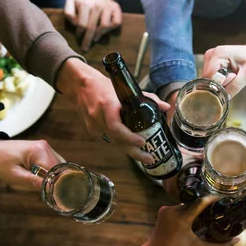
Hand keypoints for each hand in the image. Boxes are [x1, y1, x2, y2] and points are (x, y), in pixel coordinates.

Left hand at [0, 139, 64, 189]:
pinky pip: (52, 163)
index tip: (55, 196)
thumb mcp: (15, 176)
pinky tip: (43, 179)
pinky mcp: (42, 150)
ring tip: (45, 186)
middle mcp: (45, 147)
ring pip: (58, 166)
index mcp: (39, 151)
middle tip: (49, 193)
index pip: (56, 171)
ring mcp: (44, 147)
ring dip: (53, 176)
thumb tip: (52, 189)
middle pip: (60, 168)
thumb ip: (34, 182)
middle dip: (56, 180)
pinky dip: (50, 172)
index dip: (57, 184)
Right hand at [56, 59, 170, 163]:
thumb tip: (166, 106)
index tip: (142, 142)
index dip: (129, 137)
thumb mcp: (126, 88)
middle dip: (135, 153)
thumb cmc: (105, 85)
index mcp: (107, 105)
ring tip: (145, 156)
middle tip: (150, 159)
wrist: (80, 86)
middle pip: (117, 141)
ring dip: (130, 149)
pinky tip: (131, 146)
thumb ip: (147, 97)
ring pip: (115, 142)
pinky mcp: (91, 130)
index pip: (116, 127)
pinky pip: (109, 138)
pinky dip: (120, 141)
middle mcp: (98, 117)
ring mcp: (93, 125)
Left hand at [64, 0, 121, 50]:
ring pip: (104, 26)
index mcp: (84, 2)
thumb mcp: (71, 3)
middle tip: (85, 48)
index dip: (79, 33)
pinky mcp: (116, 8)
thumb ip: (68, 12)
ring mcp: (108, 5)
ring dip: (98, 34)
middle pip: (92, 27)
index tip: (78, 37)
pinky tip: (104, 30)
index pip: (82, 24)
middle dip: (87, 40)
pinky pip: (116, 23)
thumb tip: (74, 23)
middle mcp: (97, 3)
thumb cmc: (83, 2)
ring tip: (94, 38)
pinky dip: (110, 29)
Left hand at [145, 195, 238, 245]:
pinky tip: (193, 218)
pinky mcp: (163, 211)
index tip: (221, 198)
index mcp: (182, 218)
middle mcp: (173, 210)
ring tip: (206, 214)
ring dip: (195, 209)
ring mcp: (166, 210)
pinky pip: (178, 207)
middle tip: (217, 208)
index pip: (200, 202)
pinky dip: (186, 211)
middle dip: (205, 205)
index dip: (212, 198)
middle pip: (194, 203)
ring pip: (186, 204)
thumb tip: (236, 241)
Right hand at [202, 42, 245, 97]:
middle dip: (220, 85)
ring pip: (210, 80)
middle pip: (208, 79)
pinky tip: (233, 76)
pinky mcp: (214, 64)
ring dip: (222, 84)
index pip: (208, 78)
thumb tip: (223, 99)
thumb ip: (235, 86)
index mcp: (218, 54)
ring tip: (235, 76)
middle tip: (235, 79)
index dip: (216, 87)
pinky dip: (223, 82)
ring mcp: (212, 59)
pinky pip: (214, 78)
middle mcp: (212, 55)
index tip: (229, 88)